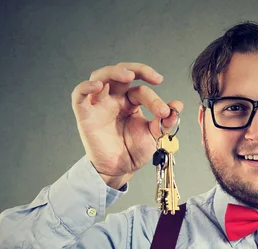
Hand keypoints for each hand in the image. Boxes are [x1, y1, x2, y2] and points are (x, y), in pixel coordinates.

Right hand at [71, 62, 182, 187]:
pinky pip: (79, 95)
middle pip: (121, 72)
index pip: (141, 90)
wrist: (120, 170)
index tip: (165, 112)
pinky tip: (97, 86)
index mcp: (130, 101)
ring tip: (128, 75)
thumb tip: (178, 105)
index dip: (154, 98)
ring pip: (100, 76)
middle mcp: (114, 98)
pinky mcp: (85, 114)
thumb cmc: (135, 151)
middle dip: (138, 70)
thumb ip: (166, 121)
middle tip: (154, 77)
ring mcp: (99, 104)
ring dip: (113, 72)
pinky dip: (85, 87)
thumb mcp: (154, 136)